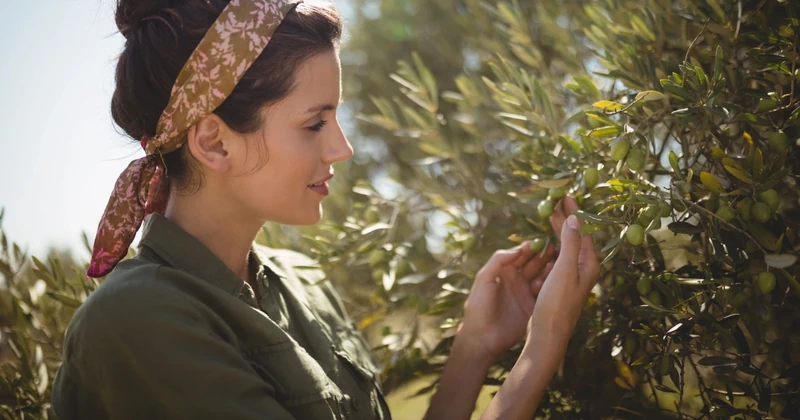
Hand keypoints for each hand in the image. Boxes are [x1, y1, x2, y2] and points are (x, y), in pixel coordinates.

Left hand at [458, 240, 557, 361]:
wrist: (482, 337)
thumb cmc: (479, 306)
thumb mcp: (484, 279)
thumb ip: (499, 260)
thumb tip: (519, 248)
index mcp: (504, 270)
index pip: (521, 254)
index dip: (532, 247)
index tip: (543, 241)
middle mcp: (517, 279)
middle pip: (534, 263)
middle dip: (544, 255)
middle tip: (556, 249)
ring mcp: (526, 292)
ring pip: (542, 276)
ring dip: (549, 269)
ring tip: (558, 263)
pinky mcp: (534, 306)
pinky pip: (545, 293)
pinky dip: (551, 286)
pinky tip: (555, 280)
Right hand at [526, 196, 600, 346]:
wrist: (548, 333)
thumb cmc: (557, 303)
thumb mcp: (565, 270)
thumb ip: (570, 243)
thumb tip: (575, 219)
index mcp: (589, 264)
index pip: (583, 230)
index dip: (574, 212)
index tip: (566, 195)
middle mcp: (584, 268)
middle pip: (576, 236)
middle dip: (566, 217)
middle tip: (556, 199)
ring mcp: (573, 276)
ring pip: (567, 245)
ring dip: (559, 229)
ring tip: (550, 214)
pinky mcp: (562, 283)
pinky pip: (559, 255)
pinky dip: (553, 243)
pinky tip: (545, 240)